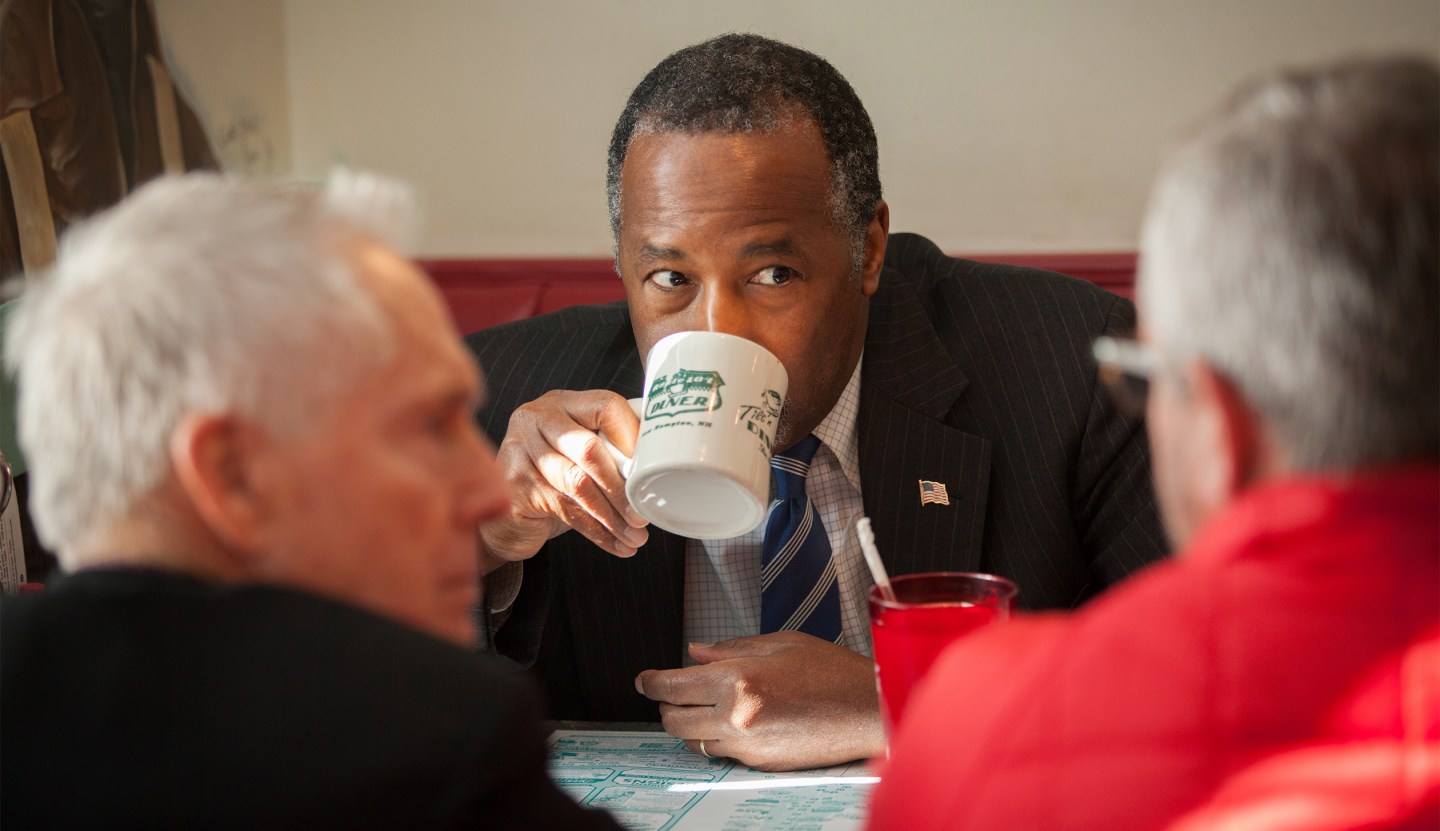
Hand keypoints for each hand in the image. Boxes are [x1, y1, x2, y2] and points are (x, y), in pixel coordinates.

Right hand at [478, 389, 648, 572]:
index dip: (633, 436)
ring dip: (612, 516)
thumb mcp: (578, 457)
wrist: (503, 516)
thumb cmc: (551, 482)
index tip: (652, 468)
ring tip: (635, 536)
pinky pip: (565, 510)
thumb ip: (608, 452)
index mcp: (561, 403)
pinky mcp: (512, 485)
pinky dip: (596, 531)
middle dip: (622, 487)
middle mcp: (535, 419)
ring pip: (578, 483)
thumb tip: (657, 470)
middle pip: (590, 448)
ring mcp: (519, 450)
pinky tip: (615, 544)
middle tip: (643, 514)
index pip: (606, 406)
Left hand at [634, 631, 883, 770]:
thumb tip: (695, 652)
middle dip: (666, 705)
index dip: (651, 682)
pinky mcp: (760, 764)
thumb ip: (731, 648)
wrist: (868, 710)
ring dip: (689, 723)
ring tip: (702, 706)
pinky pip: (722, 753)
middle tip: (672, 692)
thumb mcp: (780, 644)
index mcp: (737, 678)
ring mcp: (747, 745)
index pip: (673, 685)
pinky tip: (733, 721)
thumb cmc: (832, 671)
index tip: (644, 680)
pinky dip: (717, 737)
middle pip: (673, 719)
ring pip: (693, 740)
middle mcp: (735, 715)